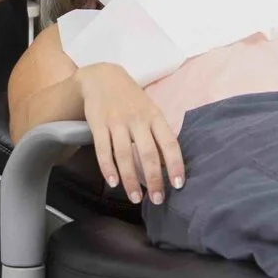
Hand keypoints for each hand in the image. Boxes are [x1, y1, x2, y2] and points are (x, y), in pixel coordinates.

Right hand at [78, 64, 184, 204]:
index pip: (170, 144)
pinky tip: (113, 183)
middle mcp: (138, 120)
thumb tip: (170, 164)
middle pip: (148, 154)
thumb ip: (159, 134)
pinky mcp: (98, 125)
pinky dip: (108, 168)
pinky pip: (103, 150)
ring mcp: (117, 122)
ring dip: (130, 180)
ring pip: (124, 156)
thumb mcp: (150, 110)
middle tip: (157, 200)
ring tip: (135, 198)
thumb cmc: (132, 99)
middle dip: (154, 180)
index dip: (175, 165)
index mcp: (155, 117)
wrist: (102, 77)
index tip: (178, 185)